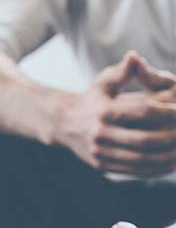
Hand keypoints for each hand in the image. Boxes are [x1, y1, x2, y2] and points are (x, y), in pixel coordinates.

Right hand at [54, 52, 175, 174]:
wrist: (63, 123)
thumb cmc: (91, 99)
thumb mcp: (103, 82)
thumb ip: (122, 72)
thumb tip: (133, 56)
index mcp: (103, 112)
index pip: (142, 112)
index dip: (166, 113)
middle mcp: (100, 134)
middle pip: (143, 140)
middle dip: (171, 138)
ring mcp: (100, 152)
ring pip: (140, 159)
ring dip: (166, 158)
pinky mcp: (102, 165)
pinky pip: (133, 171)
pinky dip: (155, 170)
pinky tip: (171, 164)